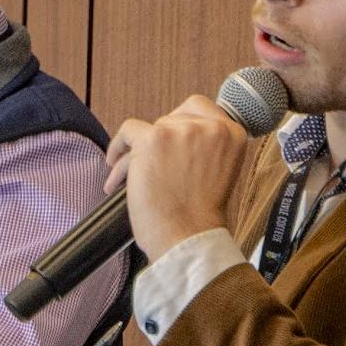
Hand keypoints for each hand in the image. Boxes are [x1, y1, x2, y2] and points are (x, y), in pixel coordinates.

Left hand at [113, 91, 269, 259]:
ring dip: (136, 152)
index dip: (181, 122)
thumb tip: (175, 132)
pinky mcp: (152, 138)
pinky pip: (128, 130)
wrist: (188, 237)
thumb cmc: (199, 217)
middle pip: (172, 117)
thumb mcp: (220, 171)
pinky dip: (117, 148)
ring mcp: (180, 129)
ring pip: (149, 127)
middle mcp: (210, 126)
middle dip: (158, 142)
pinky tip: (113, 166)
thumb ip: (207, 147)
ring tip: (128, 176)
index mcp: (232, 134)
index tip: (170, 140)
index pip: (200, 108)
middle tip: (150, 164)